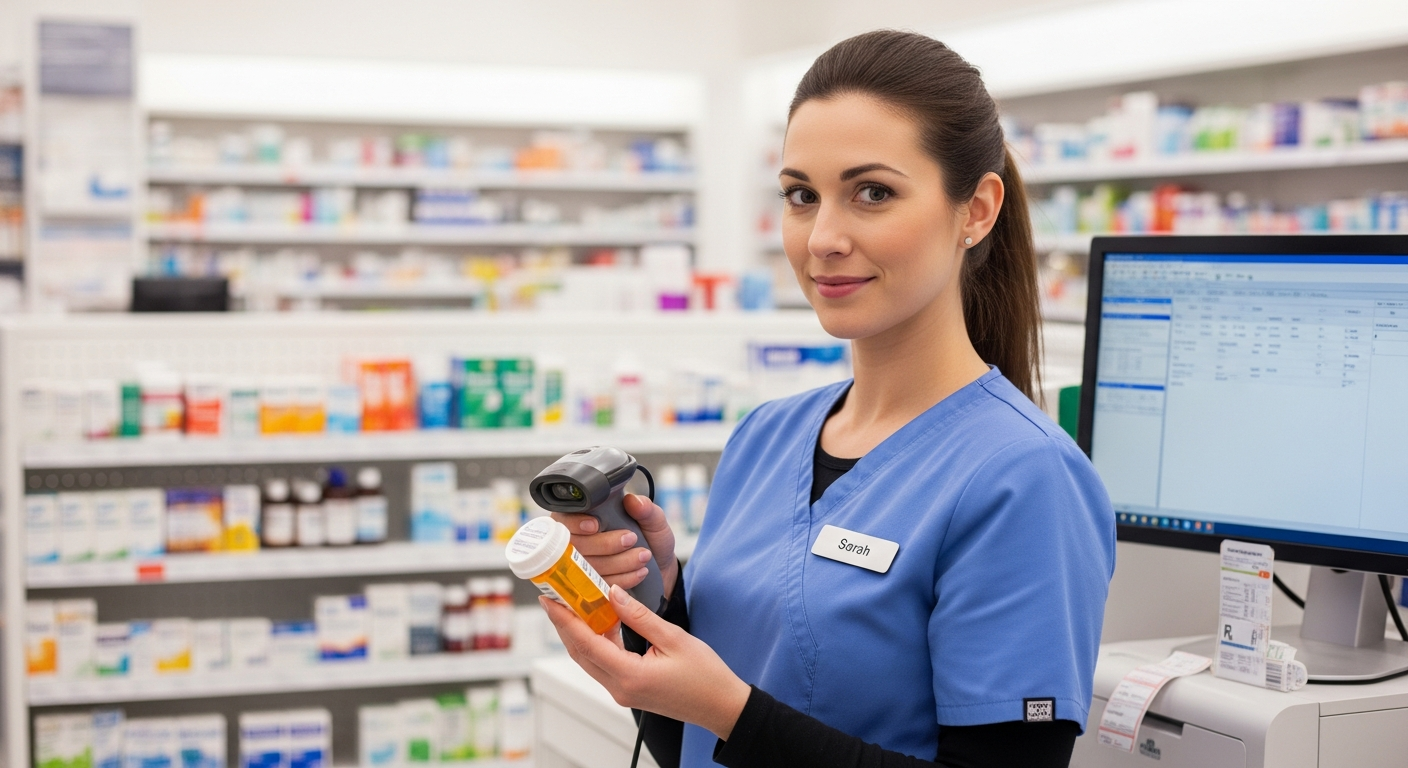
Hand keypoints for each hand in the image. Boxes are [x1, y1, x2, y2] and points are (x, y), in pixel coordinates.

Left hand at [542, 583, 750, 739]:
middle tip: (555, 597)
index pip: (586, 643)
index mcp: (629, 676)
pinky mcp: (628, 690)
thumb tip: (613, 594)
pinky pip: (603, 664)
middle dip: (565, 625)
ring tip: (574, 605)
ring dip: (579, 633)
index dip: (565, 620)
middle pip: (580, 653)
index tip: (550, 600)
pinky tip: (601, 622)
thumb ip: (639, 616)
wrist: (720, 705)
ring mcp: (622, 692)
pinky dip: (597, 642)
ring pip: (589, 659)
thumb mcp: (673, 638)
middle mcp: (619, 688)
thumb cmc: (705, 675)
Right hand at [551, 493, 678, 597]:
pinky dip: (622, 578)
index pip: (566, 520)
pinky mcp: (593, 586)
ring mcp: (584, 567)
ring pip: (589, 567)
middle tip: (631, 539)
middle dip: (605, 543)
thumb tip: (633, 501)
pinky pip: (600, 585)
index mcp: (587, 518)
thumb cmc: (651, 538)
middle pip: (576, 545)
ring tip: (643, 556)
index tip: (595, 525)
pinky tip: (640, 572)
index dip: (576, 523)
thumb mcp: (653, 520)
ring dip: (618, 562)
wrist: (660, 565)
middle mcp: (580, 542)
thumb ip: (646, 509)